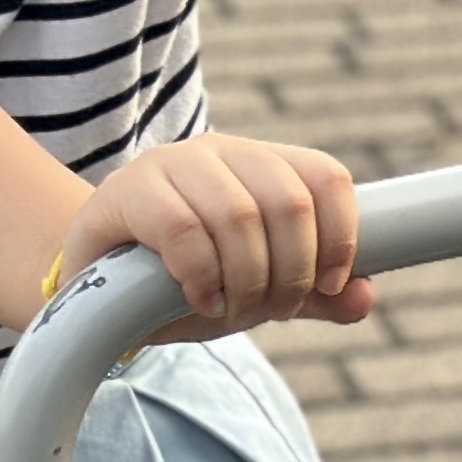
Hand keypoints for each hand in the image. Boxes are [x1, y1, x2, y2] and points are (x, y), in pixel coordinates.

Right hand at [47, 135, 376, 335]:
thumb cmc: (185, 280)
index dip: (342, 233)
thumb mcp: (258, 290)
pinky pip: (182, 229)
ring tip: (232, 308)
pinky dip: (202, 274)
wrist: (96, 287)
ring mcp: (171, 165)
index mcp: (263, 164)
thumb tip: (366, 297)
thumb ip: (313, 295)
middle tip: (273, 308)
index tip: (333, 283)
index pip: (325, 177)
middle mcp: (221, 152)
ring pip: (238, 214)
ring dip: (247, 278)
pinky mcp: (126, 192)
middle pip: (287, 200)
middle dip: (292, 269)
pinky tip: (200, 299)